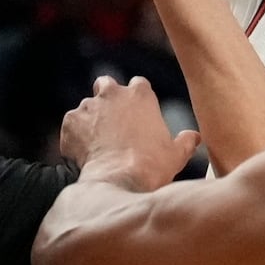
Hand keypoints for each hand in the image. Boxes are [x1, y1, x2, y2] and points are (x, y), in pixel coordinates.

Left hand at [60, 75, 201, 190]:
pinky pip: (71, 126)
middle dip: (108, 98)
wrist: (118, 180)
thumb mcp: (177, 154)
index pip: (138, 85)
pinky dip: (75, 137)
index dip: (137, 100)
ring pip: (87, 107)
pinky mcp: (70, 121)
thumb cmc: (151, 165)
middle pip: (106, 84)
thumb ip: (186, 141)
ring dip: (91, 121)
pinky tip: (84, 154)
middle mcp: (113, 93)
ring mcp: (89, 105)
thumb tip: (194, 138)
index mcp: (140, 94)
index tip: (137, 115)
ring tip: (98, 145)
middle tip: (112, 121)